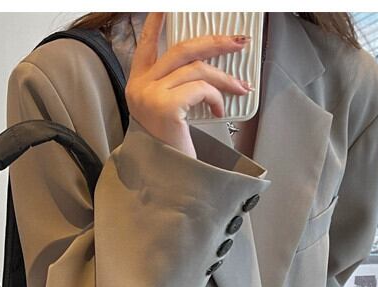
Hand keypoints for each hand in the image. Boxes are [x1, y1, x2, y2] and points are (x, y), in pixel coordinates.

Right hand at [125, 12, 252, 157]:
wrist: (168, 179)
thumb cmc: (170, 146)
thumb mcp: (167, 110)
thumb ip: (175, 84)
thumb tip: (207, 62)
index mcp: (137, 85)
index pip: (147, 44)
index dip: (156, 22)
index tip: (165, 5)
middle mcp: (139, 87)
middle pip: (181, 49)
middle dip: (215, 42)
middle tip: (239, 42)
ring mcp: (150, 96)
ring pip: (196, 68)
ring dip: (224, 77)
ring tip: (239, 87)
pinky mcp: (165, 106)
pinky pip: (200, 88)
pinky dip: (216, 96)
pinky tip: (219, 110)